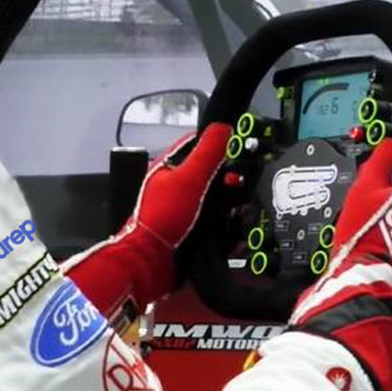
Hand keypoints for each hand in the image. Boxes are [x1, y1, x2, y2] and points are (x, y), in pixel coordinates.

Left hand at [64, 123, 232, 316]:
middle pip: (210, 177)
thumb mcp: (189, 178)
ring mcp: (182, 213)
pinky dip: (227, 231)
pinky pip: (215, 228)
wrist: (150, 263)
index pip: (196, 146)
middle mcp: (175, 189)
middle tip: (241, 187)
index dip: (217, 145)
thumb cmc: (163, 218)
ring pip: (215, 203)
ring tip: (239, 211)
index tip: (238, 148)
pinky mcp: (190, 235)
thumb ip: (207, 152)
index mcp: (169, 170)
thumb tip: (223, 127)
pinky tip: (236, 234)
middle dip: (229, 182)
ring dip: (230, 208)